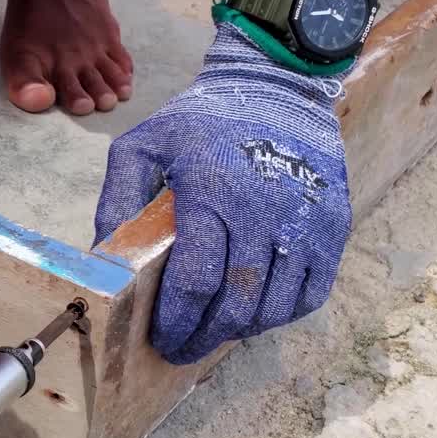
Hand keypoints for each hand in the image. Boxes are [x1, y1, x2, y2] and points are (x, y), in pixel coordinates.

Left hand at [93, 22, 351, 363]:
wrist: (277, 88)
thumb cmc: (202, 122)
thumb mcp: (144, 144)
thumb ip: (117, 198)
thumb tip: (103, 257)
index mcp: (212, 194)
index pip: (196, 281)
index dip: (177, 320)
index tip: (161, 338)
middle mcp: (262, 213)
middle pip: (235, 303)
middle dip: (203, 337)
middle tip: (182, 349)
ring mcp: (304, 222)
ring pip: (273, 306)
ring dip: (239, 331)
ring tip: (213, 333)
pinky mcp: (333, 227)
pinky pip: (310, 294)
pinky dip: (280, 314)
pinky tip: (254, 314)